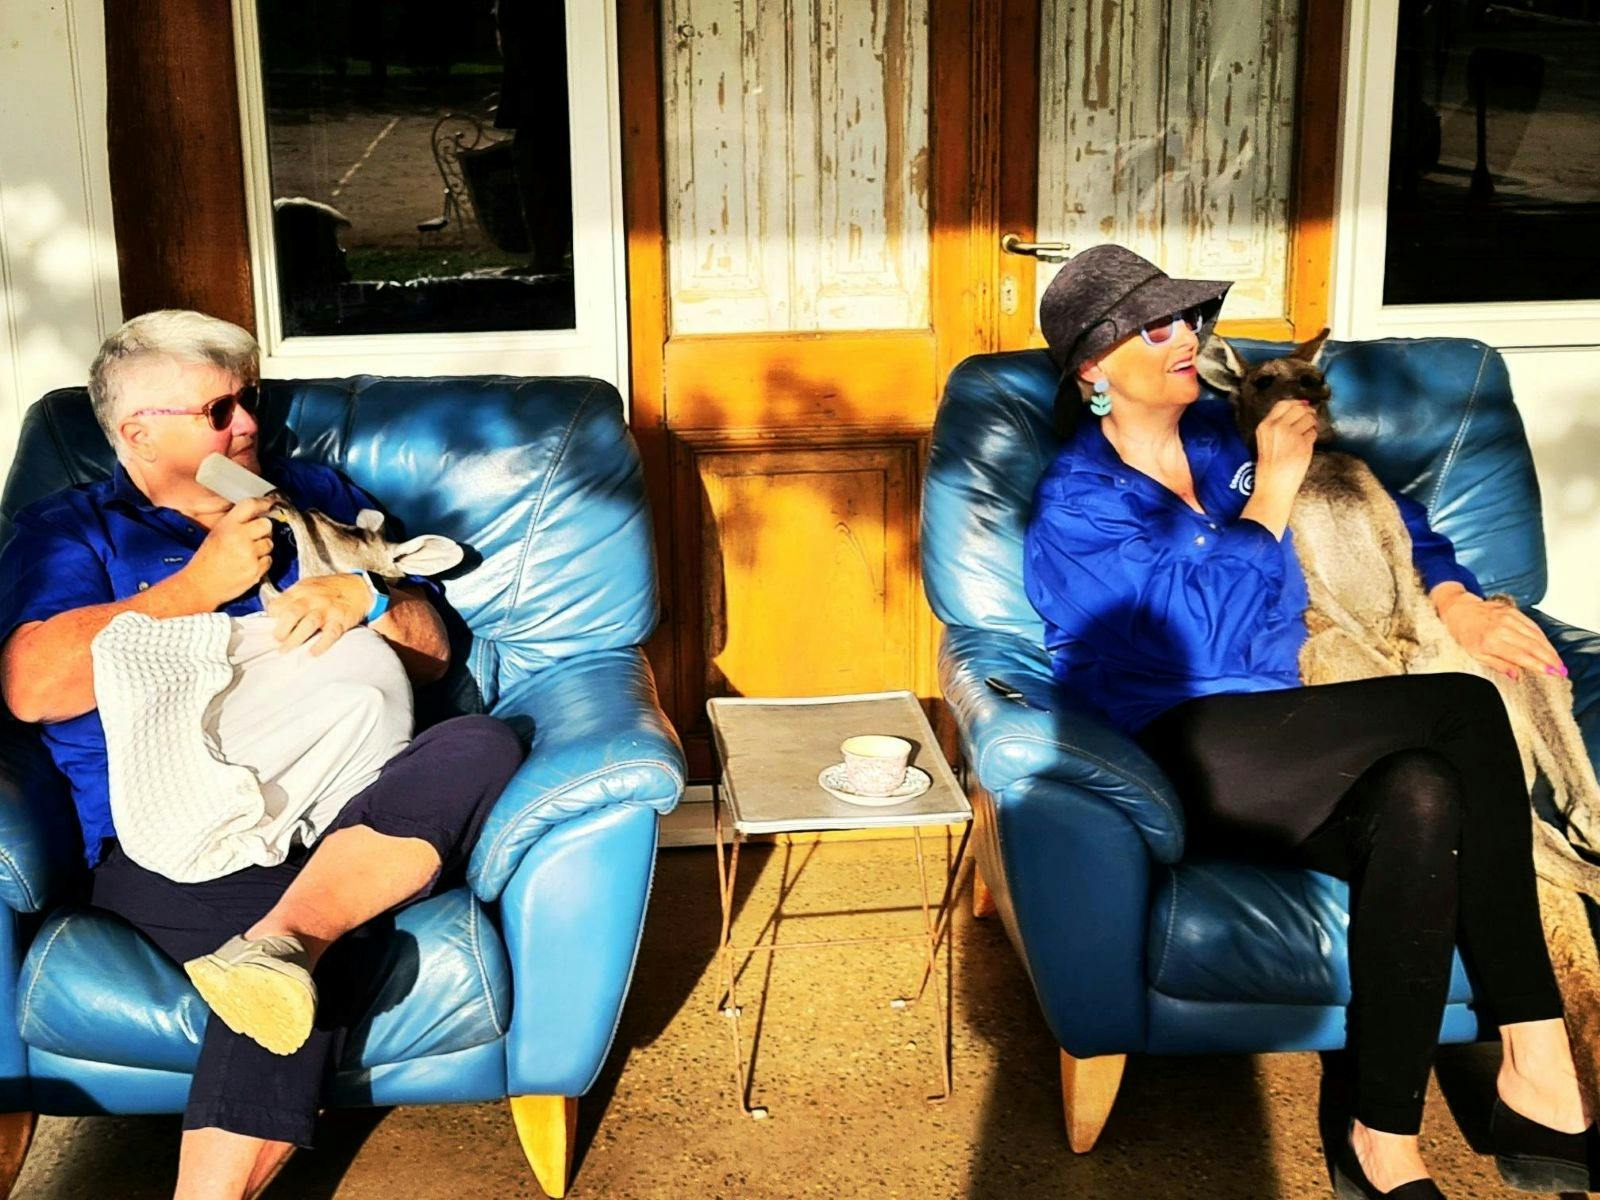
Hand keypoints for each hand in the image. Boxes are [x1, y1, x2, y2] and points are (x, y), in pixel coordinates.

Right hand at [179, 497, 275, 607]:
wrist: (200, 585)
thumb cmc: (207, 559)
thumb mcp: (216, 533)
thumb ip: (236, 523)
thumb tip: (258, 516)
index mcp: (227, 525)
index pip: (251, 505)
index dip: (264, 503)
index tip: (271, 504)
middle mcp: (240, 536)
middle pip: (267, 525)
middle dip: (263, 530)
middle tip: (253, 538)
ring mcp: (249, 554)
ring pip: (270, 543)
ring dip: (262, 548)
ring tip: (246, 554)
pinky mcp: (256, 569)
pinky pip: (269, 560)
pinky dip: (262, 562)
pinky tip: (248, 565)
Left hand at [265, 574, 369, 655]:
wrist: (360, 588)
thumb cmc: (330, 590)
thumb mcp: (308, 586)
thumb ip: (292, 599)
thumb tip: (274, 617)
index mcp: (301, 590)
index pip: (279, 604)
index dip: (272, 617)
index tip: (271, 627)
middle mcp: (313, 599)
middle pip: (292, 613)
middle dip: (281, 630)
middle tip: (277, 641)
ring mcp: (328, 609)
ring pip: (309, 623)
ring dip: (296, 639)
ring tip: (286, 650)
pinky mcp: (341, 620)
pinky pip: (330, 634)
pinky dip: (321, 645)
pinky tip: (312, 653)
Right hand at [1252, 398, 1317, 497]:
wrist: (1273, 486)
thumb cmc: (1269, 468)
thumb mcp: (1265, 441)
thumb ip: (1276, 426)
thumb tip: (1297, 411)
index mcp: (1265, 426)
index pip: (1283, 404)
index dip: (1296, 403)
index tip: (1303, 405)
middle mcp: (1278, 427)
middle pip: (1299, 409)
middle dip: (1308, 412)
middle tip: (1312, 418)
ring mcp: (1291, 435)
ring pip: (1309, 419)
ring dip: (1312, 424)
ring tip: (1309, 432)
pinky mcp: (1303, 444)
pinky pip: (1313, 433)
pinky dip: (1313, 437)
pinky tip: (1306, 445)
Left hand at [1437, 589, 1566, 679]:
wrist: (1458, 610)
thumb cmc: (1464, 634)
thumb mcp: (1475, 655)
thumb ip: (1497, 665)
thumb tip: (1517, 676)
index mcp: (1490, 642)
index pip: (1521, 656)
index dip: (1539, 665)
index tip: (1552, 673)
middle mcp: (1501, 629)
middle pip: (1533, 646)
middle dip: (1550, 659)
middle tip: (1561, 670)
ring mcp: (1508, 618)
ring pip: (1536, 635)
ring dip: (1549, 649)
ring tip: (1558, 661)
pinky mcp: (1512, 611)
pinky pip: (1532, 625)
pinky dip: (1542, 637)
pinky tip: (1548, 646)